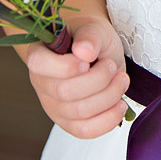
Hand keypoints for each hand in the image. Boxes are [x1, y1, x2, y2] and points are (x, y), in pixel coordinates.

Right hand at [25, 16, 128, 138]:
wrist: (98, 53)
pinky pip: (85, 130)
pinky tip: (120, 104)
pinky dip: (107, 120)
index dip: (65, 66)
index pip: (39, 64)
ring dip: (109, 95)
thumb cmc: (92, 39)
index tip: (88, 60)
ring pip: (79, 112)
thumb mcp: (94, 28)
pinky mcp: (69, 123)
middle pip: (65, 91)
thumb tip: (84, 51)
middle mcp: (43, 83)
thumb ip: (90, 36)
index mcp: (41, 54)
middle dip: (98, 79)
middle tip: (112, 65)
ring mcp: (54, 106)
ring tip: (121, 79)